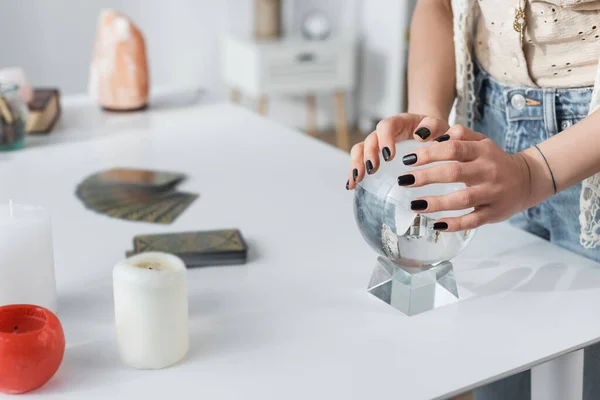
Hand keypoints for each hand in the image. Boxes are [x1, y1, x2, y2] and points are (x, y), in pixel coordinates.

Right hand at [346, 113, 449, 188]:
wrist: (429, 130)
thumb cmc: (435, 130)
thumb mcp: (439, 126)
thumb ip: (433, 126)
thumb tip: (421, 135)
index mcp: (400, 122)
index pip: (386, 126)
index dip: (384, 140)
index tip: (389, 156)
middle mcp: (384, 132)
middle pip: (369, 139)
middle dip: (367, 155)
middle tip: (371, 170)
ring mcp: (377, 143)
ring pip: (359, 149)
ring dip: (356, 164)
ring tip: (356, 180)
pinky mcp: (374, 155)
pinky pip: (359, 161)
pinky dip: (353, 173)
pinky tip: (351, 185)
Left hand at [397, 125, 533, 231]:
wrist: (528, 179)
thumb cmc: (494, 160)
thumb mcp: (482, 141)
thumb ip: (459, 134)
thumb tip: (432, 134)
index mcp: (482, 151)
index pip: (453, 149)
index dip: (429, 153)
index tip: (408, 159)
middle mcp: (487, 171)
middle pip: (454, 173)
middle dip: (426, 177)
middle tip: (404, 180)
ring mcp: (492, 193)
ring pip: (462, 199)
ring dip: (436, 203)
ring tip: (414, 204)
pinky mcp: (494, 213)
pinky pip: (473, 220)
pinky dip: (454, 224)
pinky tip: (436, 224)